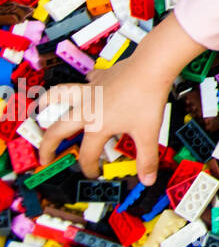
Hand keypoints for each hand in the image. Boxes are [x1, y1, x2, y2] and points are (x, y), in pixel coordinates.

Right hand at [36, 50, 174, 185]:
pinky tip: (87, 86)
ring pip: (59, 96)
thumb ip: (147, 159)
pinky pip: (86, 81)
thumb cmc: (147, 98)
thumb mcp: (148, 133)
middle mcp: (87, 109)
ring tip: (39, 109)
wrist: (151, 66)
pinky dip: (83, 85)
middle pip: (57, 130)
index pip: (87, 154)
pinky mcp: (100, 76)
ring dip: (47, 103)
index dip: (89, 168)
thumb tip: (148, 180)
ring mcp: (90, 90)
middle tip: (45, 158)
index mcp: (96, 126)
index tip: (93, 174)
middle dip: (48, 147)